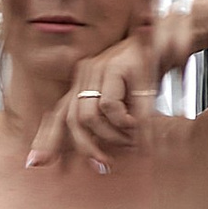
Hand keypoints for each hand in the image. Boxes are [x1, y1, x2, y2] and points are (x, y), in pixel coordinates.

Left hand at [26, 15, 185, 172]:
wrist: (171, 45)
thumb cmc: (148, 76)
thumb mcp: (125, 102)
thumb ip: (108, 121)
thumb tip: (97, 157)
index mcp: (84, 82)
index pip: (59, 114)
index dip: (47, 140)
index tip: (36, 163)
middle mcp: (87, 72)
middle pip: (73, 119)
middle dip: (87, 147)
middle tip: (105, 162)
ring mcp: (101, 67)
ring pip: (91, 115)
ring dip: (113, 134)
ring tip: (131, 138)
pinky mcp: (119, 66)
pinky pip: (112, 107)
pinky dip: (126, 123)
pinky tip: (138, 126)